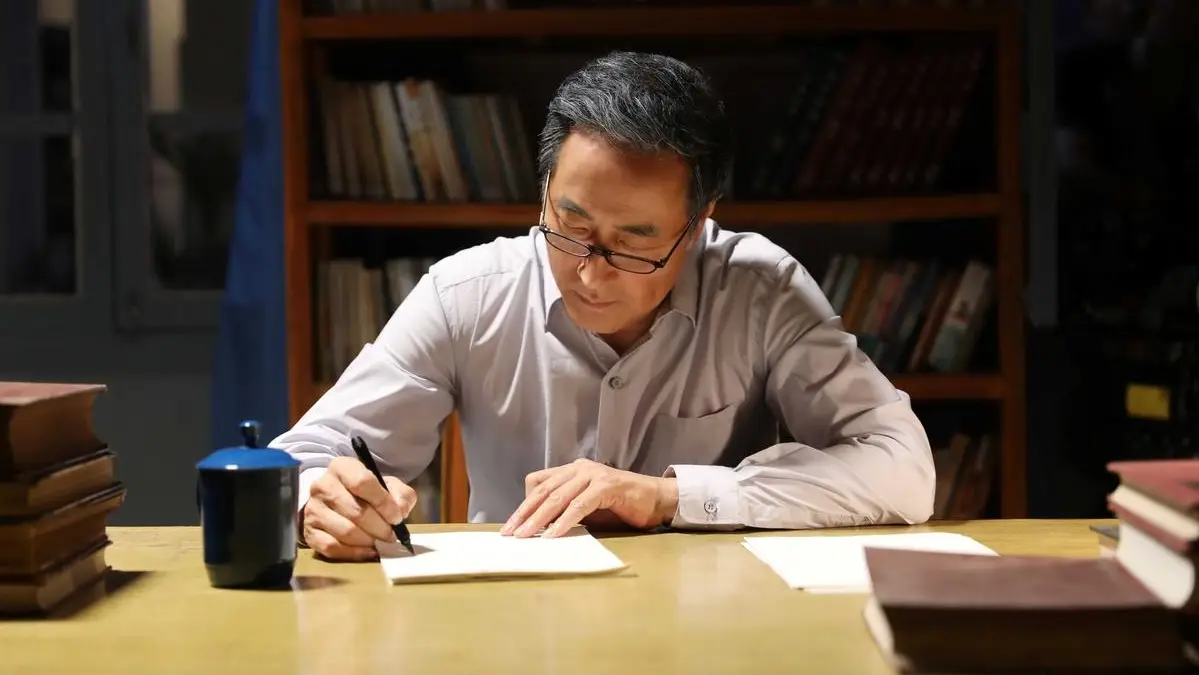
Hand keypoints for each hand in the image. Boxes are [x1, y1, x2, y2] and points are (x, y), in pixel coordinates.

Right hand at [302, 456, 416, 560]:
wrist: (339, 501)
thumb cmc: (367, 492)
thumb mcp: (388, 485)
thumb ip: (401, 494)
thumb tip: (400, 510)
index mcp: (342, 467)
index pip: (362, 483)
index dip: (383, 503)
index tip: (397, 517)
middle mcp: (322, 486)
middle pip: (355, 511)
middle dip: (379, 527)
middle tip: (391, 535)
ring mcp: (313, 509)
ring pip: (345, 531)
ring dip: (368, 540)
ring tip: (380, 542)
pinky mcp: (309, 531)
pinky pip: (332, 547)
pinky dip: (354, 553)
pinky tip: (368, 551)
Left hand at [500, 459, 677, 537]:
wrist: (655, 499)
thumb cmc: (620, 506)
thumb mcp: (587, 507)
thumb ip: (566, 510)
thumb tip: (539, 529)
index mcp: (572, 470)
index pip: (538, 482)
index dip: (524, 504)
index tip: (513, 526)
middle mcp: (579, 468)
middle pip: (543, 490)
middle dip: (524, 513)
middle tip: (510, 533)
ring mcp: (593, 475)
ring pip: (558, 497)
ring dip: (538, 519)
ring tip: (525, 536)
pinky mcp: (606, 486)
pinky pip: (579, 506)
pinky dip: (564, 522)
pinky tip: (553, 536)